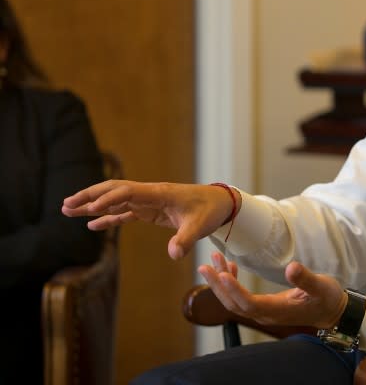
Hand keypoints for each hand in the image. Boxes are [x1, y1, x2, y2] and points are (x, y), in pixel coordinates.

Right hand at [62, 180, 235, 259]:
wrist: (220, 204)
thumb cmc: (210, 211)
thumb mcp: (200, 226)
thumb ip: (186, 239)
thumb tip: (174, 254)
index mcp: (159, 193)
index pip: (127, 192)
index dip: (108, 199)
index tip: (90, 208)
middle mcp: (150, 194)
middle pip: (114, 191)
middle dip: (90, 196)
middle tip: (66, 205)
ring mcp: (148, 202)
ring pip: (115, 200)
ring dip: (93, 205)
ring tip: (68, 210)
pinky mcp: (151, 211)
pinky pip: (125, 213)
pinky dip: (108, 217)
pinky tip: (92, 225)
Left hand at [199, 252, 347, 329]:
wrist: (332, 312)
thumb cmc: (327, 298)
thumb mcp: (321, 286)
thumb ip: (306, 278)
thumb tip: (291, 267)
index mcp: (278, 310)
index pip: (249, 303)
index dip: (234, 290)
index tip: (222, 274)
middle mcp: (266, 314)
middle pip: (234, 304)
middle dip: (218, 285)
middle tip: (205, 266)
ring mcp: (264, 312)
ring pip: (235, 302)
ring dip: (221, 283)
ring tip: (213, 261)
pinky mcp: (264, 307)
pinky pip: (241, 299)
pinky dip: (232, 284)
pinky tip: (229, 269)